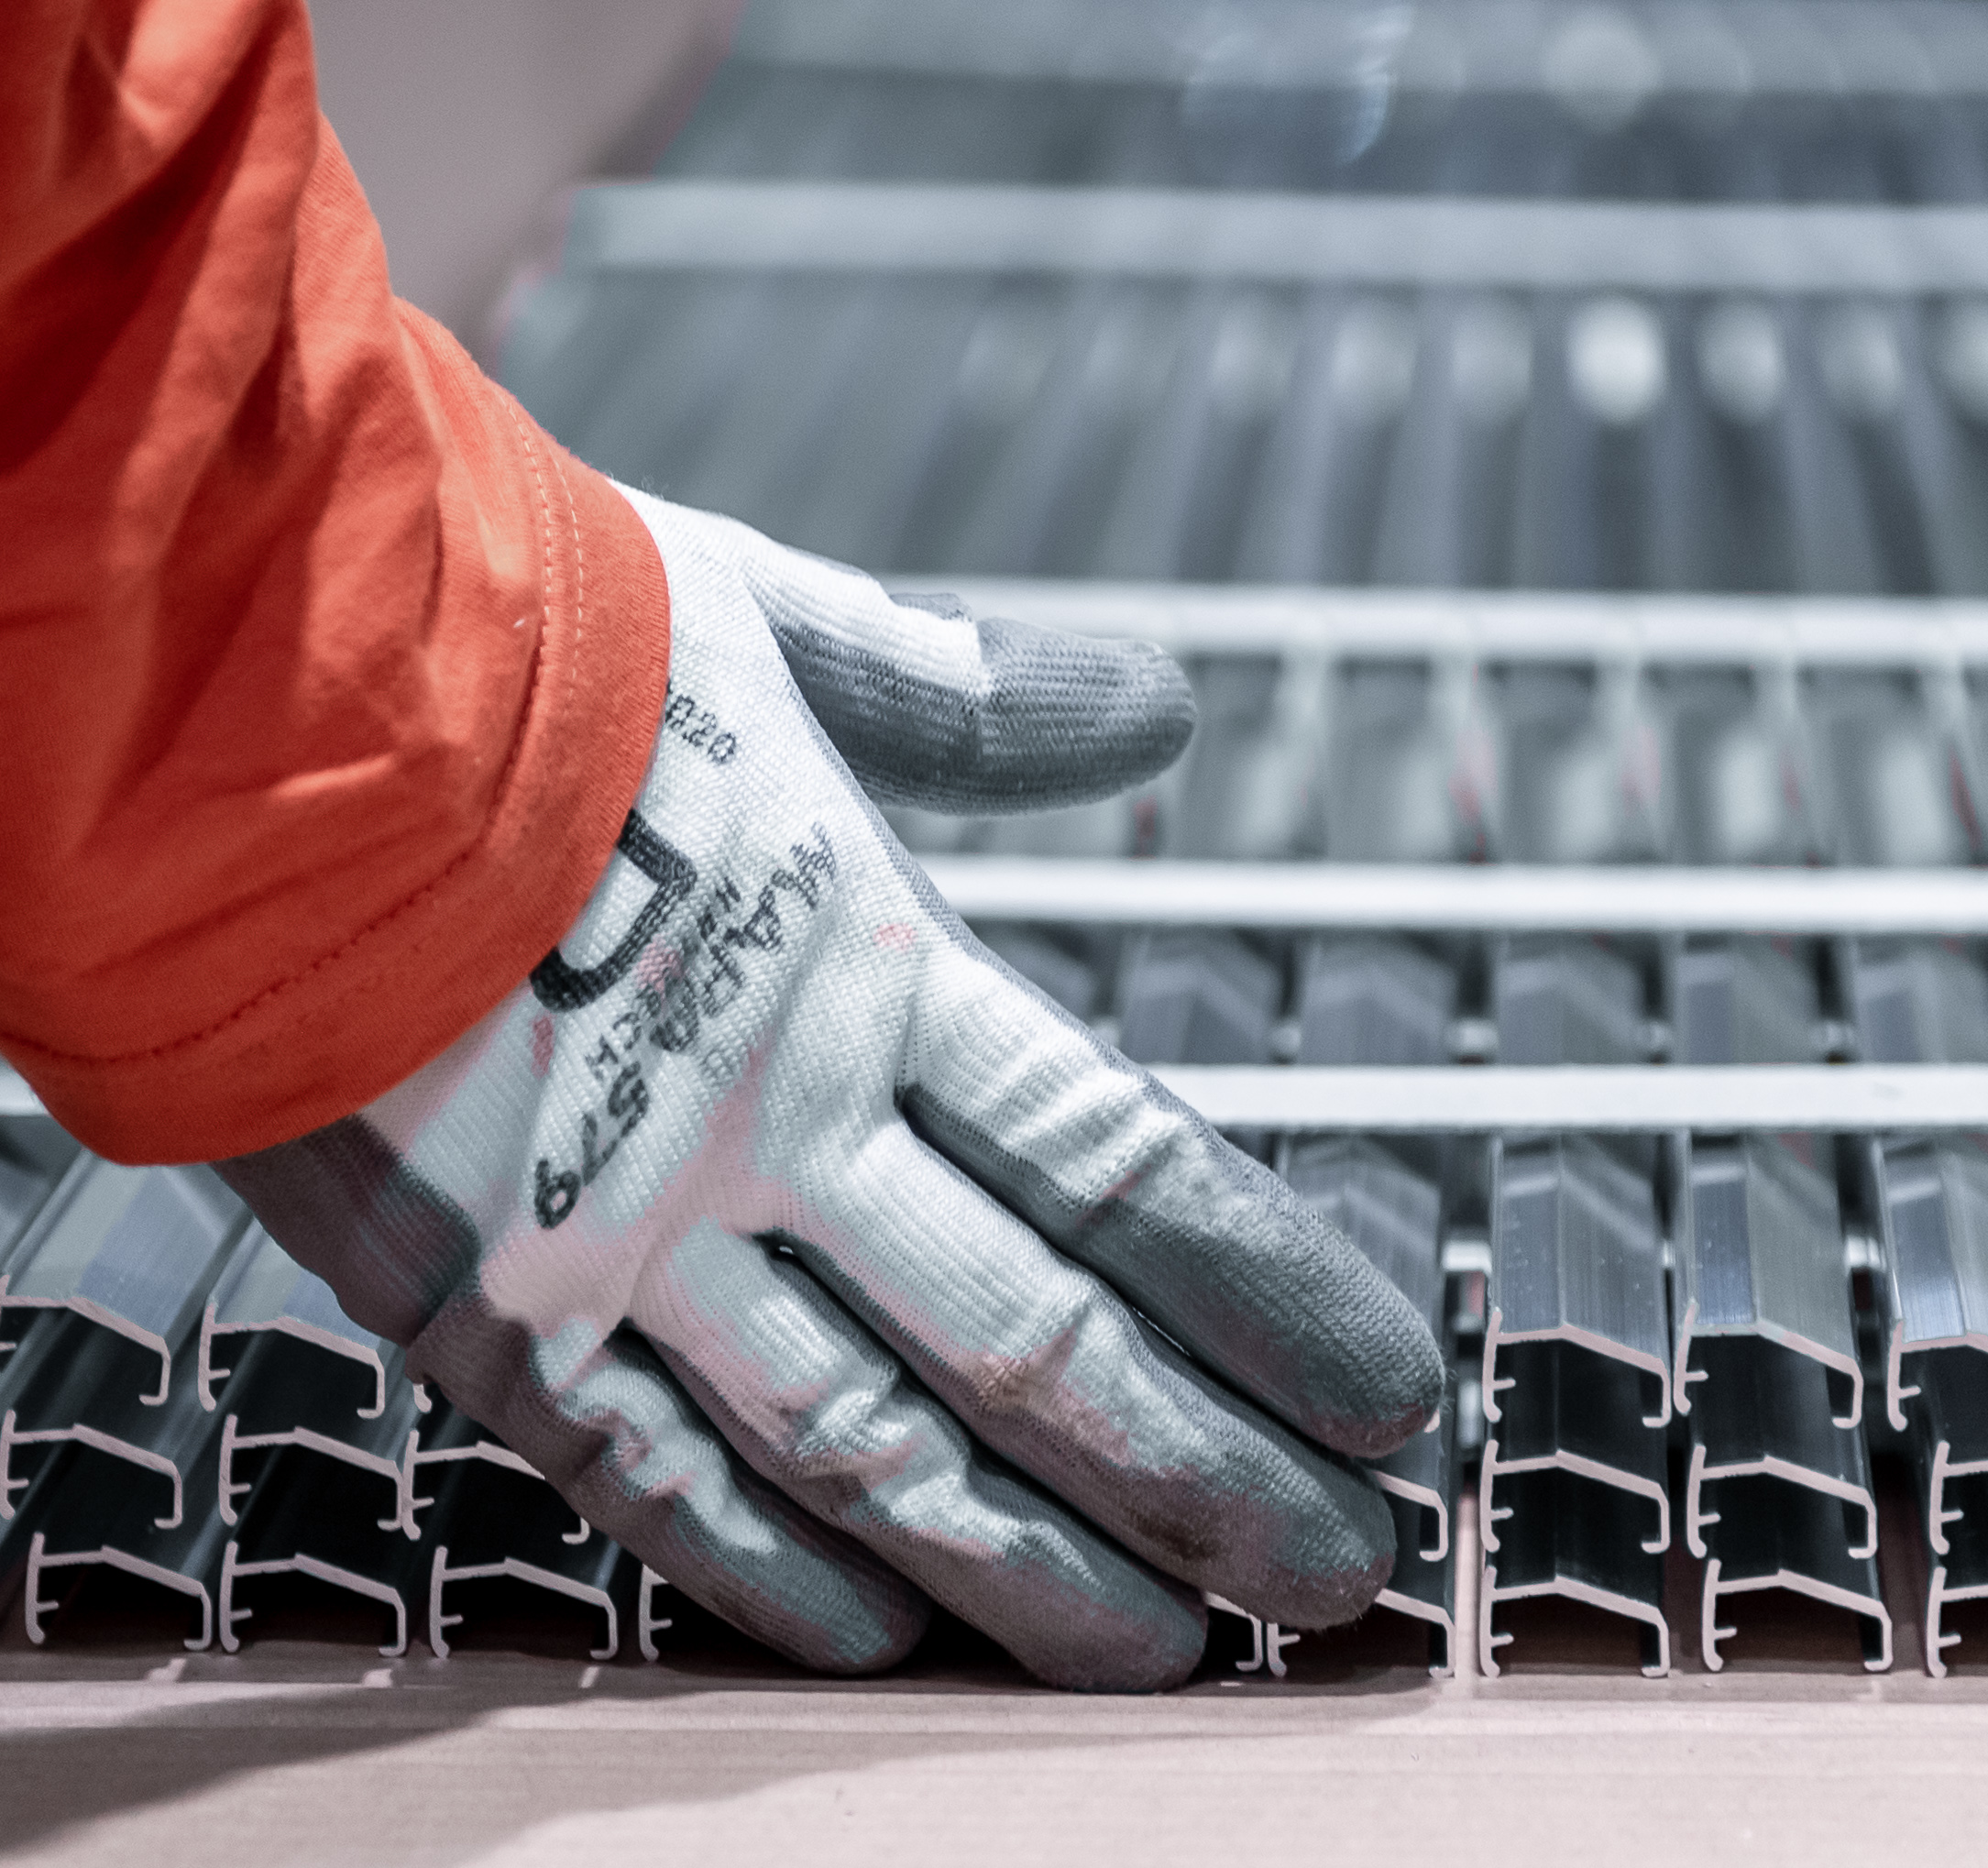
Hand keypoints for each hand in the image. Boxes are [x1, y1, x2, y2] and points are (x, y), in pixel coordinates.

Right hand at [218, 490, 1443, 1688]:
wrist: (225, 688)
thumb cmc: (506, 641)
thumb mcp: (773, 629)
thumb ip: (973, 695)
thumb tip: (1161, 703)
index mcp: (869, 962)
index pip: (1129, 1168)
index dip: (1277, 1297)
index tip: (1393, 1398)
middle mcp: (771, 1125)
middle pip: (1038, 1346)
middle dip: (1207, 1473)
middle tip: (1337, 1576)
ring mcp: (623, 1234)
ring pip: (871, 1451)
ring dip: (1034, 1567)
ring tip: (1169, 1650)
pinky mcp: (476, 1305)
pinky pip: (647, 1477)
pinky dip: (771, 1573)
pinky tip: (887, 1645)